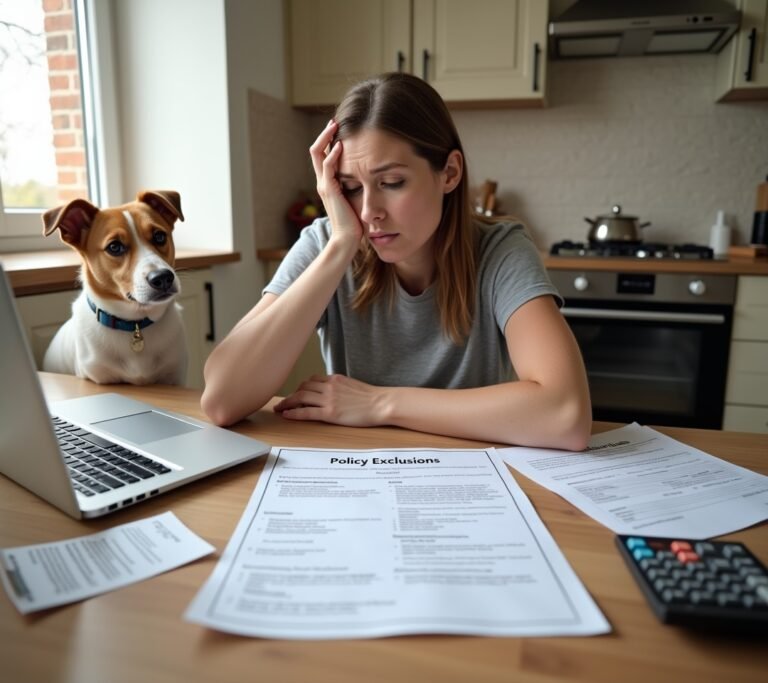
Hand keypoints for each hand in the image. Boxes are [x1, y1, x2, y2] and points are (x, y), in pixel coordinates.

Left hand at [274, 374, 385, 426]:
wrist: (382, 403)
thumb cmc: (372, 398)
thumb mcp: (353, 386)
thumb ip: (340, 387)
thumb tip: (332, 392)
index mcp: (335, 379)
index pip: (312, 380)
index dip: (301, 387)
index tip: (296, 394)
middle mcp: (329, 386)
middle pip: (303, 387)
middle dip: (291, 394)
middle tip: (283, 402)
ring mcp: (329, 399)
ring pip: (301, 397)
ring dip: (287, 402)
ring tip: (280, 408)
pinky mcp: (330, 412)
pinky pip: (306, 411)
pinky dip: (294, 413)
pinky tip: (286, 415)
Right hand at [310, 120, 362, 249]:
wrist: (348, 240)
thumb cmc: (355, 222)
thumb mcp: (357, 198)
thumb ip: (358, 186)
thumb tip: (372, 175)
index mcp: (328, 183)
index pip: (323, 156)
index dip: (328, 141)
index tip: (340, 128)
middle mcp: (323, 182)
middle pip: (315, 151)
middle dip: (324, 134)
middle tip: (334, 120)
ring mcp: (324, 185)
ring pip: (317, 154)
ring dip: (326, 137)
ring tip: (335, 125)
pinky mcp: (329, 190)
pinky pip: (327, 166)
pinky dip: (333, 154)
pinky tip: (341, 144)